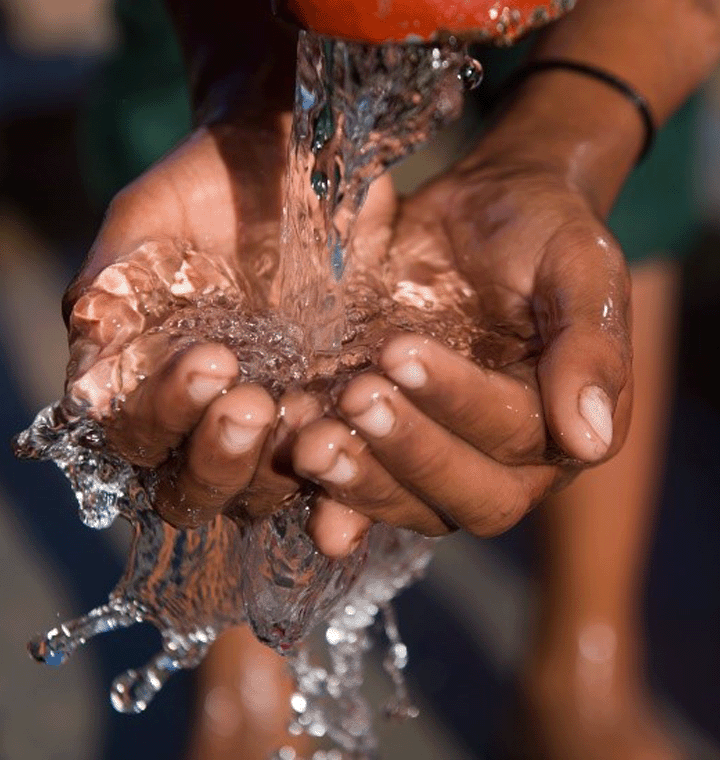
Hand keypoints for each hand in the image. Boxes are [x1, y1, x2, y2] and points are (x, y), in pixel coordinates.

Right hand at [63, 122, 321, 527]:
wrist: (297, 166)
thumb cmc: (211, 191)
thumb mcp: (151, 221)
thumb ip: (112, 289)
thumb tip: (84, 370)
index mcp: (148, 384)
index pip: (138, 436)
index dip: (165, 414)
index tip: (209, 360)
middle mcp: (204, 421)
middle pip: (195, 488)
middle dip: (219, 454)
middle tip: (252, 403)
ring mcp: (272, 426)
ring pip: (261, 495)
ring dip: (279, 470)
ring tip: (307, 415)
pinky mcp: (333, 419)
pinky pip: (335, 470)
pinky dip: (341, 473)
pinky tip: (355, 439)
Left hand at [293, 145, 632, 552]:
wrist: (483, 214)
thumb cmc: (539, 232)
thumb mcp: (580, 267)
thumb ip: (592, 347)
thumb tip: (591, 439)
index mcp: (560, 424)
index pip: (513, 434)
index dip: (458, 401)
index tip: (400, 350)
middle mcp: (505, 461)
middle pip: (465, 494)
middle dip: (408, 452)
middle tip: (357, 399)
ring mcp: (442, 458)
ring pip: (410, 504)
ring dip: (360, 484)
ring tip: (311, 444)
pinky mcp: (390, 446)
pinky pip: (362, 487)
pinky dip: (328, 488)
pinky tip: (292, 459)